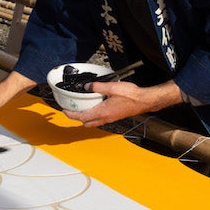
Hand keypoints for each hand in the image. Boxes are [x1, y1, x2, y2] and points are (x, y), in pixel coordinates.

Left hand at [64, 79, 183, 127]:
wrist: (144, 100)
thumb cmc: (131, 95)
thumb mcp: (112, 87)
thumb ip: (97, 86)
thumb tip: (87, 86)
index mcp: (103, 111)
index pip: (82, 116)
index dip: (71, 114)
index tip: (64, 110)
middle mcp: (106, 118)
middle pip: (86, 122)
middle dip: (78, 117)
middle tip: (73, 109)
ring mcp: (111, 118)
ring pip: (94, 122)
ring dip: (86, 117)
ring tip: (83, 107)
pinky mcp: (115, 116)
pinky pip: (101, 119)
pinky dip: (95, 115)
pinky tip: (97, 105)